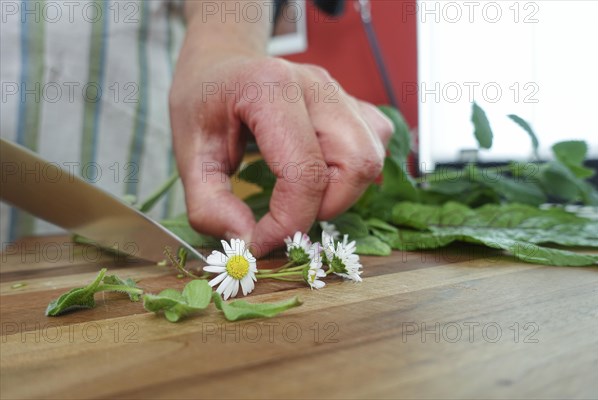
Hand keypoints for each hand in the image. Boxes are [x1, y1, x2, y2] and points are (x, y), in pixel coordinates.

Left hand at [169, 3, 392, 256]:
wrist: (222, 62)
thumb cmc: (204, 101)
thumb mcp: (188, 153)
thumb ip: (209, 204)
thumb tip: (249, 241)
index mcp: (269, 90)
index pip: (304, 173)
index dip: (287, 223)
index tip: (261, 241)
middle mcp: (315, 85)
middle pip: (355, 164)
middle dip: (326, 207)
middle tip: (288, 217)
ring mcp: (339, 91)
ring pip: (371, 157)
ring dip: (342, 193)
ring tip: (301, 195)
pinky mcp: (353, 102)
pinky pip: (374, 144)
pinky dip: (354, 172)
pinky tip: (322, 171)